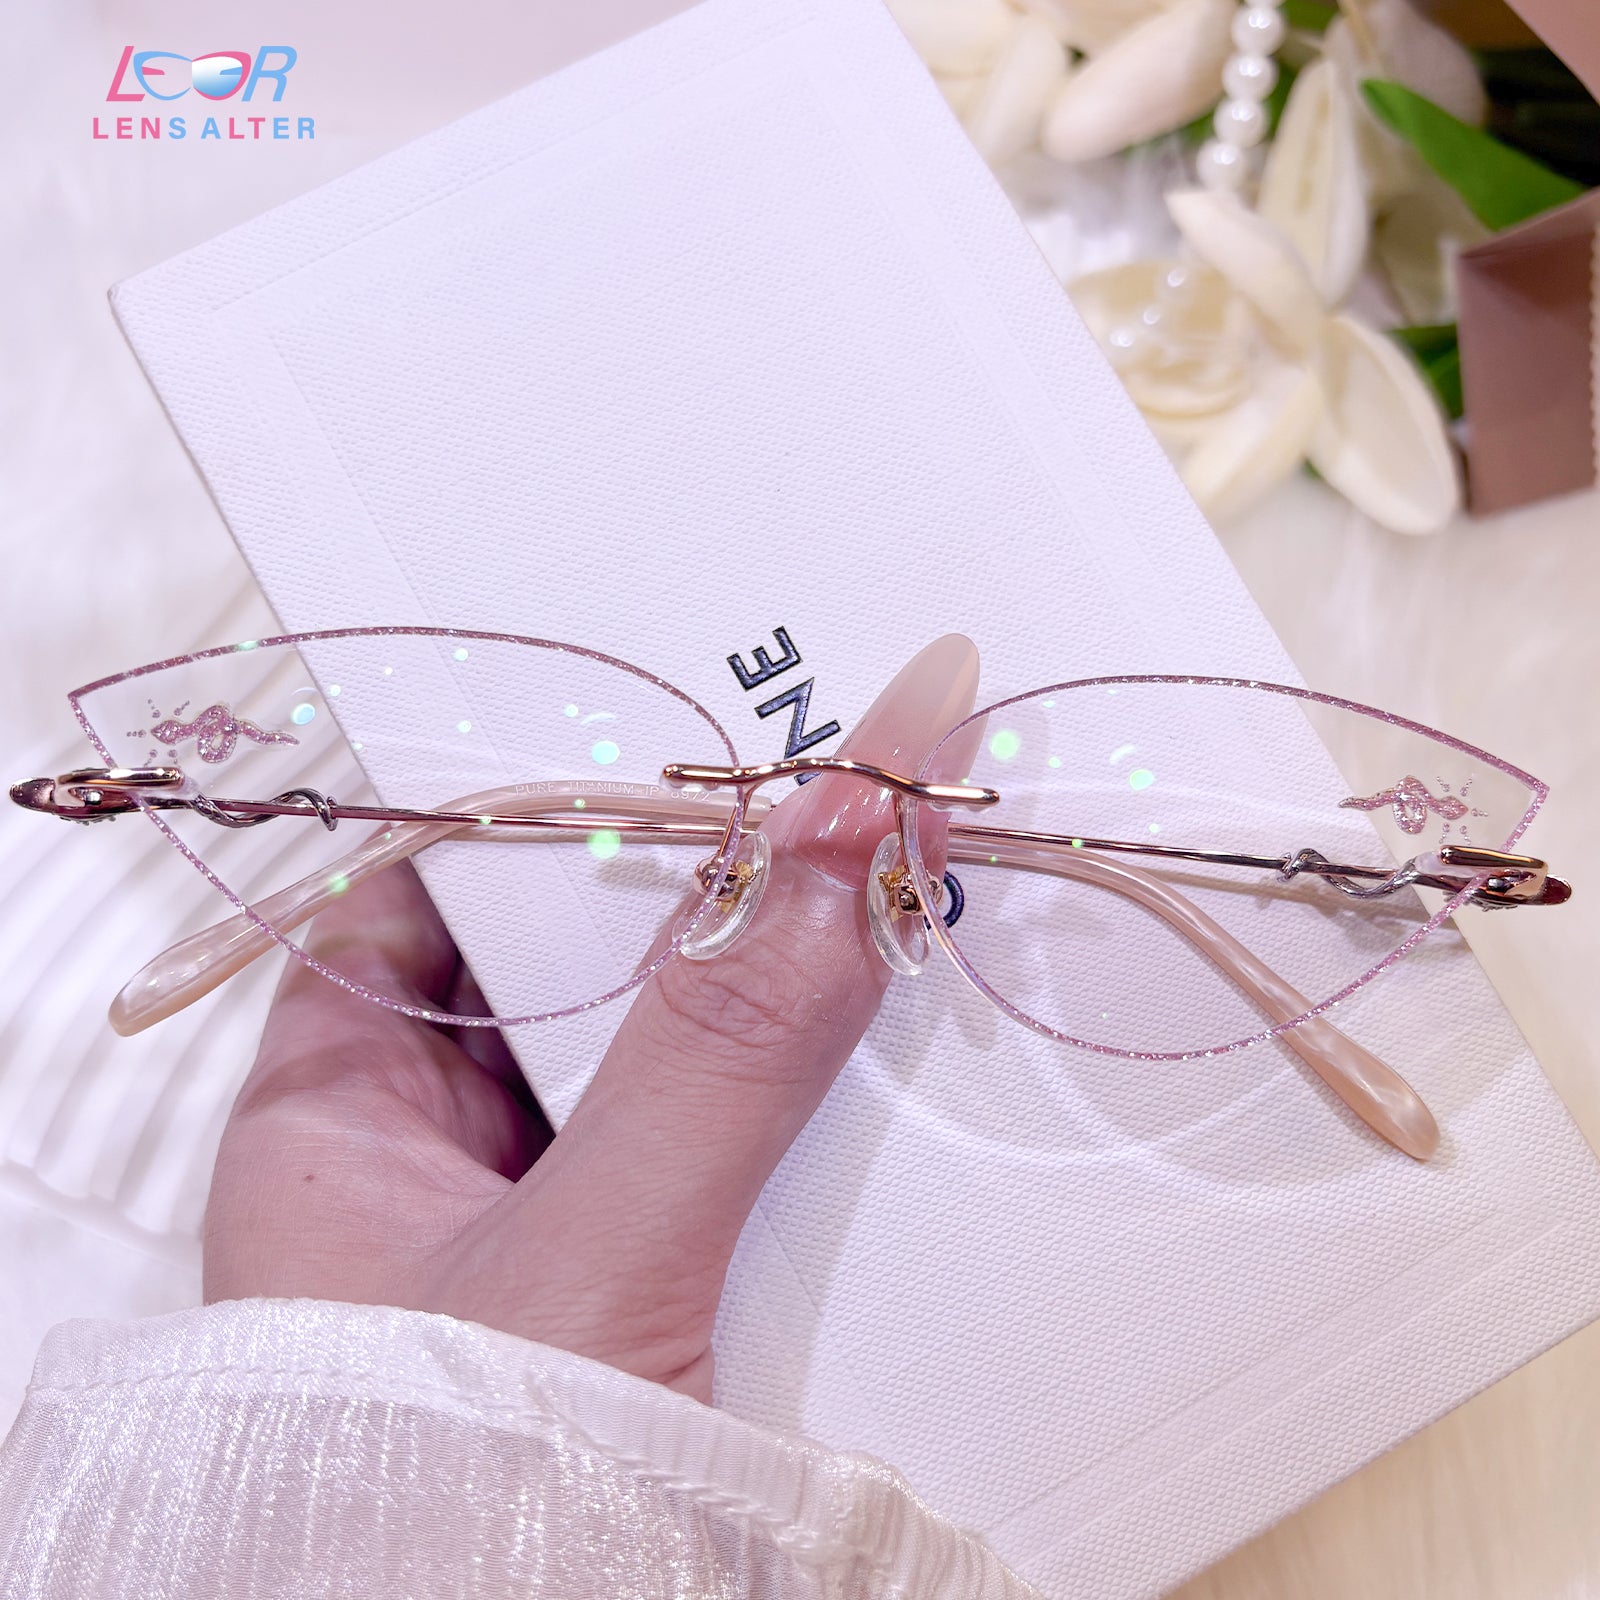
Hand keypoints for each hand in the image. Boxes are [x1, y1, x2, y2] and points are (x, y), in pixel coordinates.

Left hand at [203, 636, 978, 1401]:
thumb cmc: (459, 1513)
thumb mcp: (591, 1262)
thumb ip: (717, 1051)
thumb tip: (840, 821)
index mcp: (339, 1107)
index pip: (434, 873)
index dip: (555, 779)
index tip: (689, 705)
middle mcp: (441, 1141)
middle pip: (572, 942)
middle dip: (703, 865)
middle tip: (841, 758)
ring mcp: (555, 1202)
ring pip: (669, 1031)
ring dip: (777, 968)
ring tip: (896, 850)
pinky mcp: (654, 1263)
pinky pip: (732, 1127)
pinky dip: (810, 1076)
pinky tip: (897, 1011)